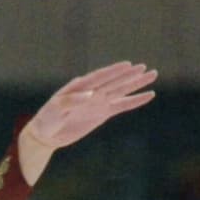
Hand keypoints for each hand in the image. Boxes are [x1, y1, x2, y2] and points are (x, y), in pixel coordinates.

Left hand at [26, 61, 156, 150]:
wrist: (46, 134)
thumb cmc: (47, 119)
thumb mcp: (55, 110)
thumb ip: (71, 101)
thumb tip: (90, 95)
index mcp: (80, 87)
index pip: (100, 77)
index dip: (114, 71)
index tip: (128, 65)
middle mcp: (93, 91)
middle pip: (115, 82)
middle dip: (130, 76)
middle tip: (146, 68)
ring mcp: (99, 101)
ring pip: (122, 90)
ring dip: (137, 84)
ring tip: (153, 74)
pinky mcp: (102, 113)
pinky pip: (122, 106)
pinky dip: (135, 101)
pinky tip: (148, 95)